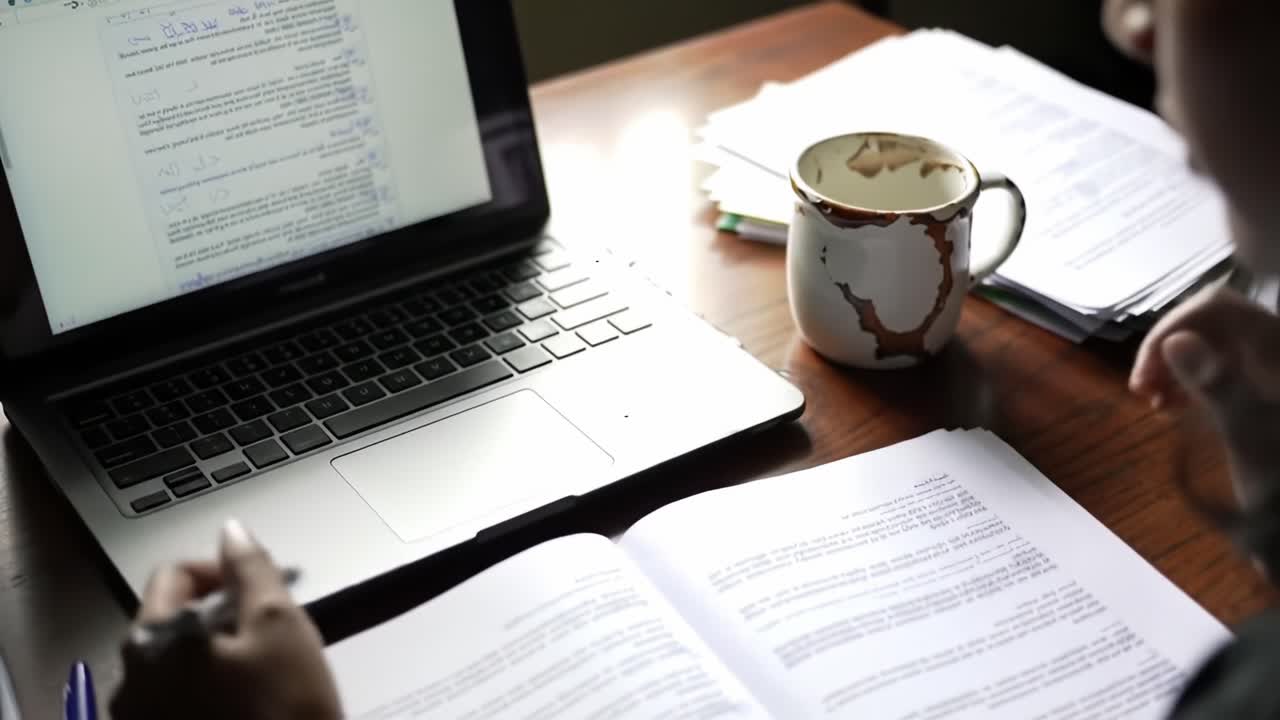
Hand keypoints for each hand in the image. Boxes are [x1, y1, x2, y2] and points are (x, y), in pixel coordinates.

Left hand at [110, 520, 342, 719]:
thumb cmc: (283, 712)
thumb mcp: (282, 625)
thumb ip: (253, 569)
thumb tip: (233, 532)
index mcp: (155, 641)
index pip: (172, 575)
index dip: (220, 569)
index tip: (258, 585)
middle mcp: (131, 682)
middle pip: (170, 622)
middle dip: (220, 617)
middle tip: (269, 632)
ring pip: (174, 667)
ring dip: (215, 657)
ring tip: (264, 674)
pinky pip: (176, 704)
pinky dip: (208, 693)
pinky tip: (249, 707)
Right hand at [1130, 286, 1279, 509]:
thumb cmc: (1279, 482)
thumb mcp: (1251, 435)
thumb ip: (1217, 384)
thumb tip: (1176, 340)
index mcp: (1277, 348)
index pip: (1217, 308)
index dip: (1172, 329)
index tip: (1143, 374)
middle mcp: (1274, 350)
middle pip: (1211, 322)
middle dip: (1167, 348)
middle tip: (1140, 390)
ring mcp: (1267, 371)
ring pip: (1211, 343)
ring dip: (1173, 366)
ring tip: (1152, 401)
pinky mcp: (1260, 391)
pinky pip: (1218, 367)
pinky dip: (1188, 381)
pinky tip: (1173, 407)